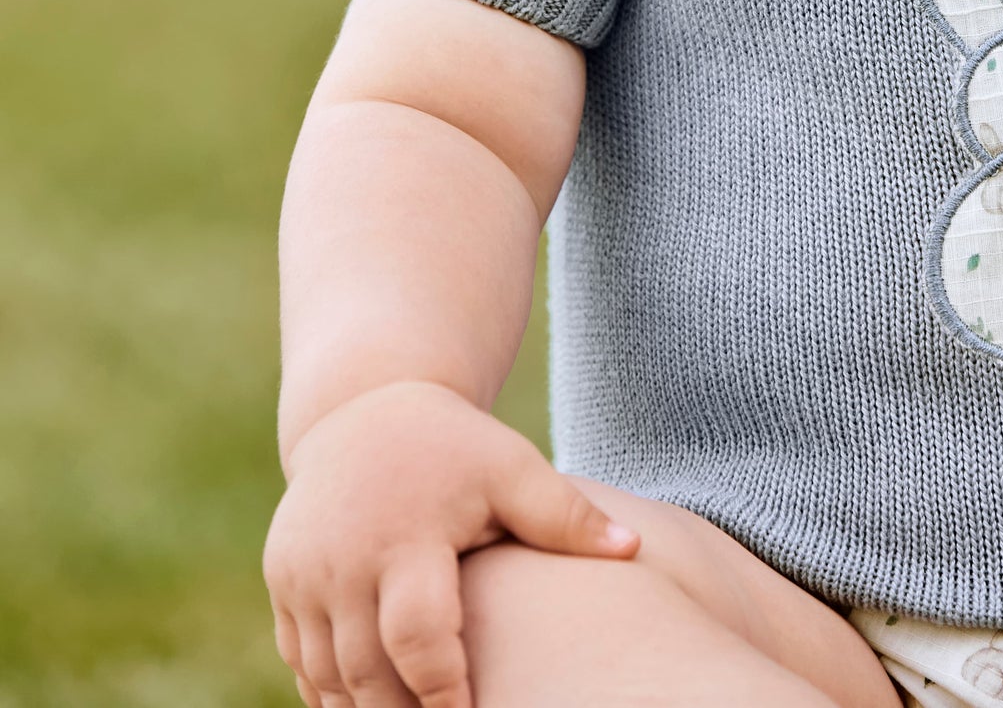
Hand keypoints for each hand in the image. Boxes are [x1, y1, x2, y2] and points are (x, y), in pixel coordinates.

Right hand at [263, 379, 639, 707]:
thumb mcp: (510, 467)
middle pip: (368, 672)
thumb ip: (566, 515)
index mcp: (404, 534)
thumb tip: (634, 548)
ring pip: (329, 677)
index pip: (418, 635)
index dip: (443, 692)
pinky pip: (302, 662)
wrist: (362, 410)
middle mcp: (343, 559)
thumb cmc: (454, 446)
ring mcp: (302, 573)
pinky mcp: (280, 582)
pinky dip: (333, 695)